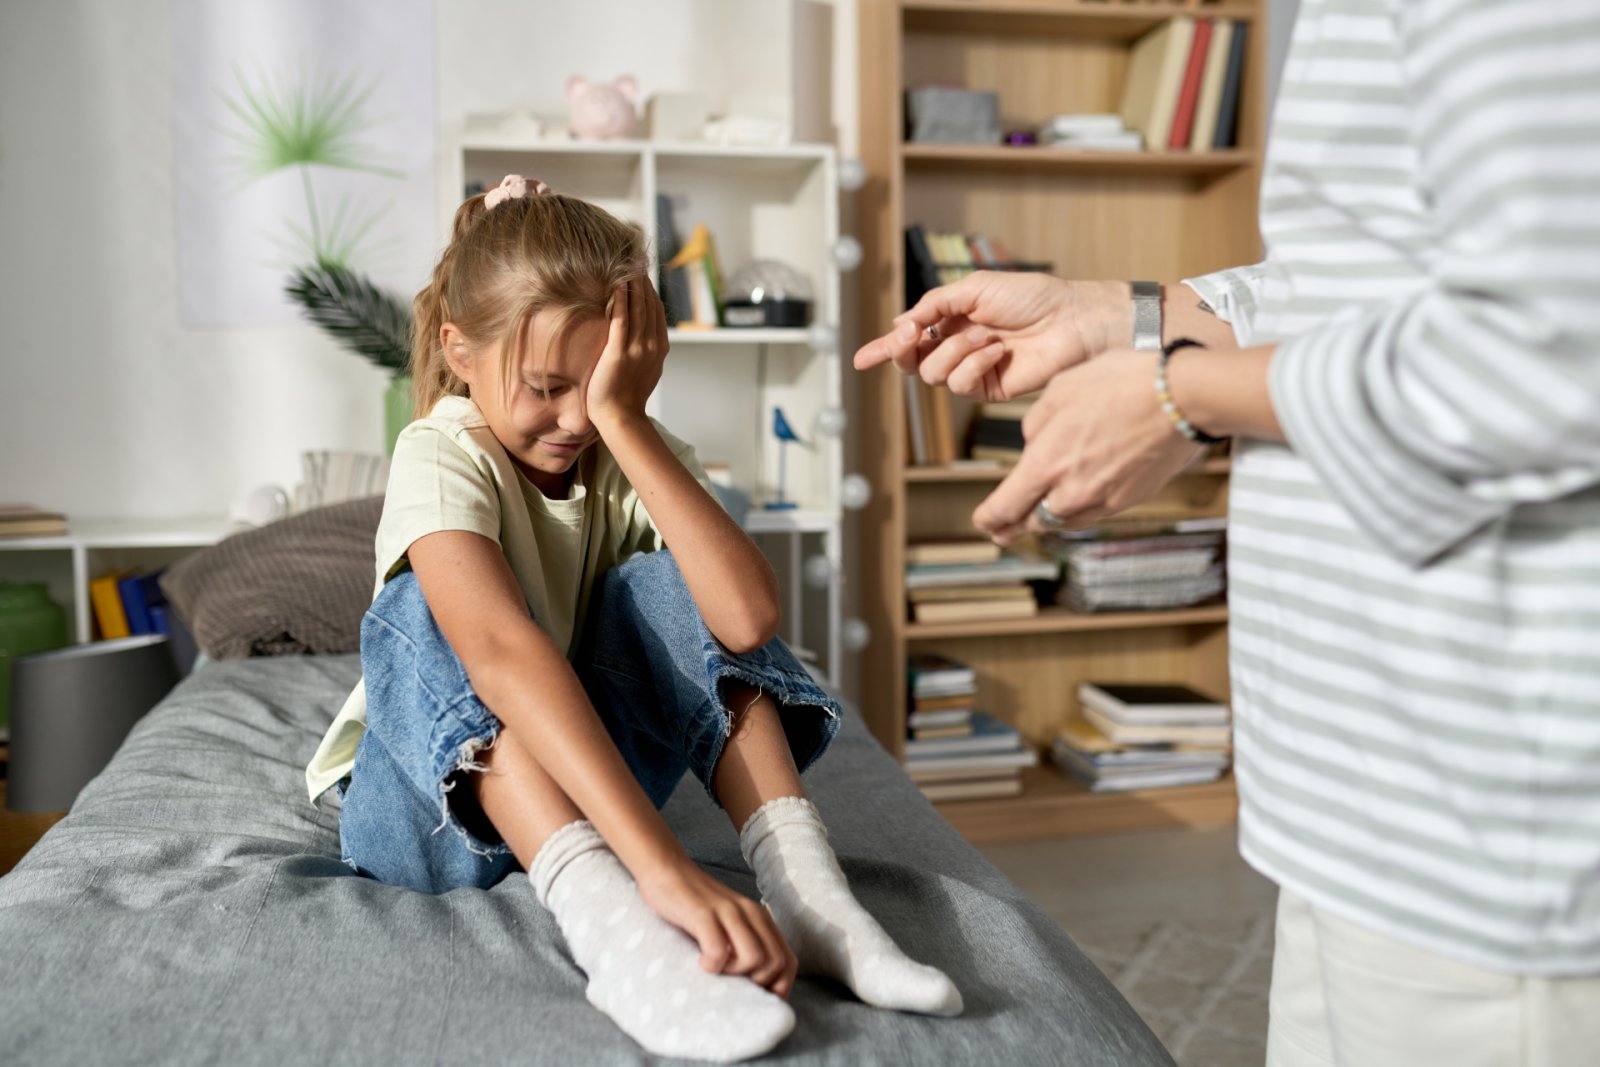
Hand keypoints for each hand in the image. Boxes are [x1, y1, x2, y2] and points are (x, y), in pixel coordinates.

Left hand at [587, 279, 667, 431]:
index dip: (650, 289)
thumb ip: (647, 350)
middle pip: (649, 304)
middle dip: (642, 280)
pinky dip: (620, 300)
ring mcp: (637, 349)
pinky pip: (621, 320)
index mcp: (660, 348)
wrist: (620, 417)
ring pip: (638, 308)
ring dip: (632, 284)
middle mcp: (652, 345)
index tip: (641, 272)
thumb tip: (644, 336)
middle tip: (633, 258)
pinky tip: (616, 284)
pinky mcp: (619, 353)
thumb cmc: (627, 397)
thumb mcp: (645, 370)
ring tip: (626, 264)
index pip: (657, 310)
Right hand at [636, 857, 797, 998]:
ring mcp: (728, 912)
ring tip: (716, 969)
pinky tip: (699, 961)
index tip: (754, 998)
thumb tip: (752, 985)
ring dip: (736, 974)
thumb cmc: (694, 904)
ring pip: (755, 958)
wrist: (667, 867)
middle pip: (777, 963)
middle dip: (757, 984)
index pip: (789, 961)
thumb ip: (744, 942)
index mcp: (760, 918)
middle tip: (731, 983)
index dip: (778, 987)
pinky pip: (719, 951)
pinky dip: (711, 965)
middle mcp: (750, 913)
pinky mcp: (703, 914)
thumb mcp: (729, 922)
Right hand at [852, 272, 1130, 400]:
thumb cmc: (1033, 296)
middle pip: (911, 361)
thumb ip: (936, 304)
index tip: (861, 360)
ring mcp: (972, 369)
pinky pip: (959, 384)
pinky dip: (974, 364)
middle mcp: (957, 346)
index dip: (884, 349)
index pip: (910, 338)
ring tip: (986, 335)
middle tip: (910, 334)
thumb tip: (903, 321)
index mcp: (953, 320)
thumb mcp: (977, 288)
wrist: (1071, 320)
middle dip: (902, 349)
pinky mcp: (987, 389)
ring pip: (932, 373)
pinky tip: (998, 351)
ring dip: (954, 350)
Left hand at [973, 348, 1204, 543]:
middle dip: (1010, 528)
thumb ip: (1035, 425)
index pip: (1005, 507)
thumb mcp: (1059, 391)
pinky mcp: (1130, 499)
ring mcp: (1103, 499)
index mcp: (1046, 463)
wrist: (1182, 397)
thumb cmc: (1120, 383)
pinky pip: (1092, 514)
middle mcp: (1072, 491)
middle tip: (998, 533)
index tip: (981, 521)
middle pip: (1031, 523)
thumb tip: (1032, 444)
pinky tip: (1071, 508)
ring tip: (1030, 523)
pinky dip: (1075, 515)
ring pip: (1062, 522)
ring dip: (1043, 523)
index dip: (988, 518)